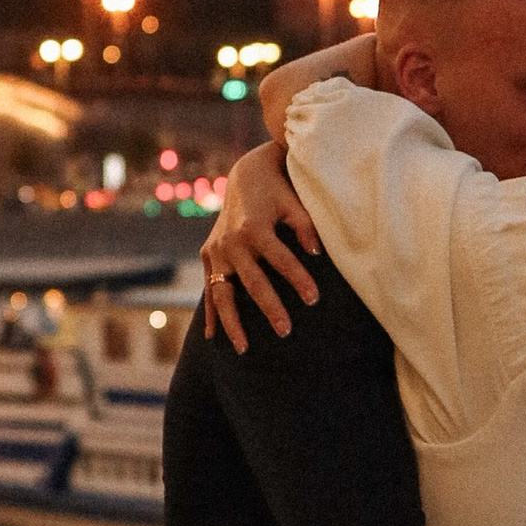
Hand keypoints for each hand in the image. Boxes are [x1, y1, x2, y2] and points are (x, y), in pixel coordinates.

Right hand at [200, 144, 321, 350]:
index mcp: (254, 228)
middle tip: (286, 332)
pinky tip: (214, 337)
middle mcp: (231, 242)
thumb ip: (305, 226)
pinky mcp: (207, 254)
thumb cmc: (277, 190)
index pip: (281, 260)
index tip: (314, 299)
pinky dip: (210, 313)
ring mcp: (216, 250)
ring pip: (222, 293)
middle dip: (270, 308)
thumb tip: (317, 253)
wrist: (244, 175)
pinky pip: (208, 289)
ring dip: (232, 323)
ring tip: (245, 349)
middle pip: (253, 283)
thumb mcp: (294, 202)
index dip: (299, 279)